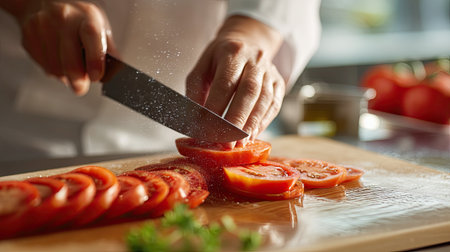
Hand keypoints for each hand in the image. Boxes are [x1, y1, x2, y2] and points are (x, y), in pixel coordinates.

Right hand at [16, 1, 113, 94]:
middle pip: (69, 57)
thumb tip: (115, 73)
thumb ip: (108, 50)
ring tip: (71, 68)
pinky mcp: (28, 37)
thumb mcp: (99, 27)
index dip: (95, 59)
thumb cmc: (78, 19)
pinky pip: (43, 66)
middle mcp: (63, 18)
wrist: (44, 3)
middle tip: (81, 88)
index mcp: (86, 16)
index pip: (91, 35)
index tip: (97, 77)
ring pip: (55, 66)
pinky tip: (58, 60)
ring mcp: (42, 26)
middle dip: (77, 79)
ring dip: (65, 76)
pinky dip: (54, 70)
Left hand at [186, 16, 284, 146]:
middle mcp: (254, 59)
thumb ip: (196, 90)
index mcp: (232, 52)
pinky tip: (252, 135)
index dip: (216, 106)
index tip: (208, 128)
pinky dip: (263, 122)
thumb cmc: (219, 60)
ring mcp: (270, 71)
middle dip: (237, 119)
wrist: (247, 42)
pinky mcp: (279, 82)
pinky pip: (274, 104)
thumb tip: (195, 118)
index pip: (225, 82)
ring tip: (240, 143)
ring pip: (264, 99)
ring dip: (251, 124)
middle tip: (227, 142)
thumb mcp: (202, 67)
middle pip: (248, 91)